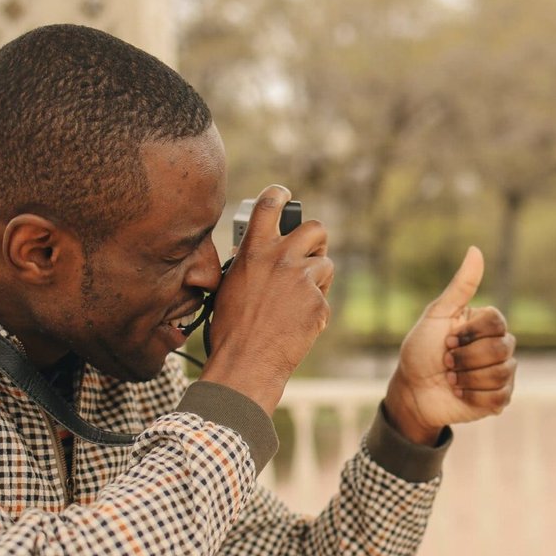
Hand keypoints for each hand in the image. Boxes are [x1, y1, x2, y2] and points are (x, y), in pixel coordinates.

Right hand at [201, 186, 332, 413]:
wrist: (246, 360)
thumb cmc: (231, 328)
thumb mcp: (230, 284)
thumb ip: (249, 263)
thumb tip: (258, 255)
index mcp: (254, 250)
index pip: (269, 204)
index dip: (280, 195)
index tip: (286, 196)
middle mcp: (281, 257)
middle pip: (315, 227)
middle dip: (317, 239)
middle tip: (311, 252)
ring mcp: (302, 278)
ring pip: (325, 265)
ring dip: (317, 280)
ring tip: (298, 301)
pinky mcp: (318, 301)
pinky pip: (324, 298)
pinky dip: (315, 310)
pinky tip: (297, 324)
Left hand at [384, 247, 515, 443]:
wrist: (412, 390)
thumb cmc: (421, 350)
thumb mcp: (437, 315)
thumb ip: (460, 286)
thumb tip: (475, 250)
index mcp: (486, 324)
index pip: (497, 321)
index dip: (470, 334)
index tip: (447, 340)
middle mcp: (499, 346)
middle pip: (502, 348)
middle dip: (466, 358)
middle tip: (447, 361)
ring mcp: (502, 373)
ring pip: (501, 373)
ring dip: (467, 378)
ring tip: (451, 378)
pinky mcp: (499, 399)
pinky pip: (498, 397)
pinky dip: (473, 396)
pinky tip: (460, 393)